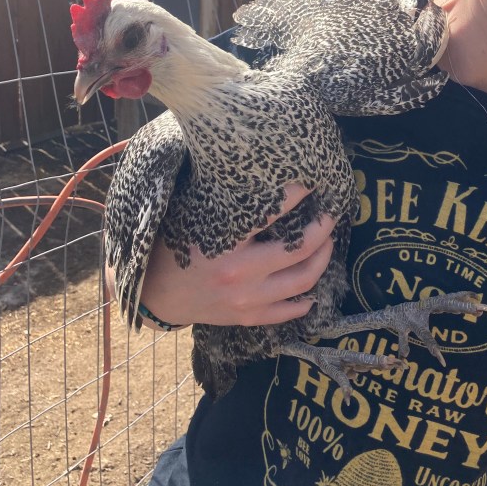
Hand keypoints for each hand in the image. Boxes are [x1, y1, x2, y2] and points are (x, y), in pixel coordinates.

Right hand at [108, 185, 337, 328]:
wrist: (155, 294)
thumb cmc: (175, 246)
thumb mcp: (195, 216)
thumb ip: (223, 198)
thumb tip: (258, 168)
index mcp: (223, 242)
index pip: (272, 213)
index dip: (297, 194)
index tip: (311, 182)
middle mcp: (239, 273)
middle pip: (299, 249)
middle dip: (323, 228)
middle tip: (331, 214)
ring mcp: (246, 299)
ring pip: (302, 281)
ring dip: (322, 259)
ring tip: (327, 243)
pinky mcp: (247, 317)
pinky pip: (288, 312)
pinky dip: (306, 300)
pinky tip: (313, 288)